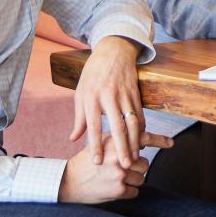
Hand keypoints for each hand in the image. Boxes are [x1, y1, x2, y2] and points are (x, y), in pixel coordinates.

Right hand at [58, 132, 171, 203]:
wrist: (69, 181)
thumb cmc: (88, 162)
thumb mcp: (101, 144)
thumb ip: (121, 141)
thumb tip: (143, 143)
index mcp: (116, 141)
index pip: (143, 138)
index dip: (160, 140)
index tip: (172, 143)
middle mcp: (119, 155)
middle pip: (144, 164)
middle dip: (135, 169)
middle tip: (118, 170)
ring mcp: (120, 173)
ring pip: (141, 179)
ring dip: (131, 181)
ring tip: (113, 179)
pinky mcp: (119, 189)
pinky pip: (135, 191)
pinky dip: (127, 192)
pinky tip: (112, 188)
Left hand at [70, 36, 145, 170]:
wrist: (113, 51)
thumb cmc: (93, 74)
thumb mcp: (80, 92)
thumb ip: (79, 118)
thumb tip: (74, 139)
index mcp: (90, 97)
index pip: (92, 126)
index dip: (95, 145)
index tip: (98, 162)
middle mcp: (108, 96)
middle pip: (117, 127)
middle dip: (121, 148)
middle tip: (124, 166)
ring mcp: (124, 94)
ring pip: (132, 122)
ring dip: (135, 141)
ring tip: (136, 157)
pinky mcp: (135, 92)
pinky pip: (140, 114)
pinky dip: (141, 129)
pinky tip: (141, 140)